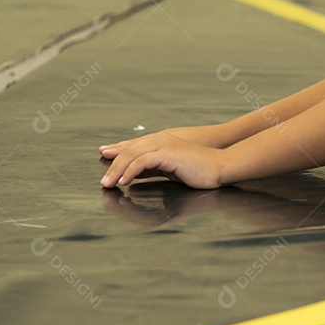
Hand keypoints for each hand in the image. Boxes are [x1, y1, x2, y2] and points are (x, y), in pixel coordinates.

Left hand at [99, 132, 225, 188]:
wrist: (220, 167)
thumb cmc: (200, 170)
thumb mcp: (171, 169)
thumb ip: (153, 169)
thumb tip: (135, 174)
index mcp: (163, 143)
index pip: (135, 145)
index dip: (119, 149)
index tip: (105, 154)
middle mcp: (161, 140)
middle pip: (130, 149)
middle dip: (113, 163)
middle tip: (104, 180)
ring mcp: (165, 145)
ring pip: (133, 154)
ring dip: (118, 170)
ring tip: (109, 183)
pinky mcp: (169, 153)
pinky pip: (143, 161)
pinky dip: (131, 170)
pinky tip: (125, 181)